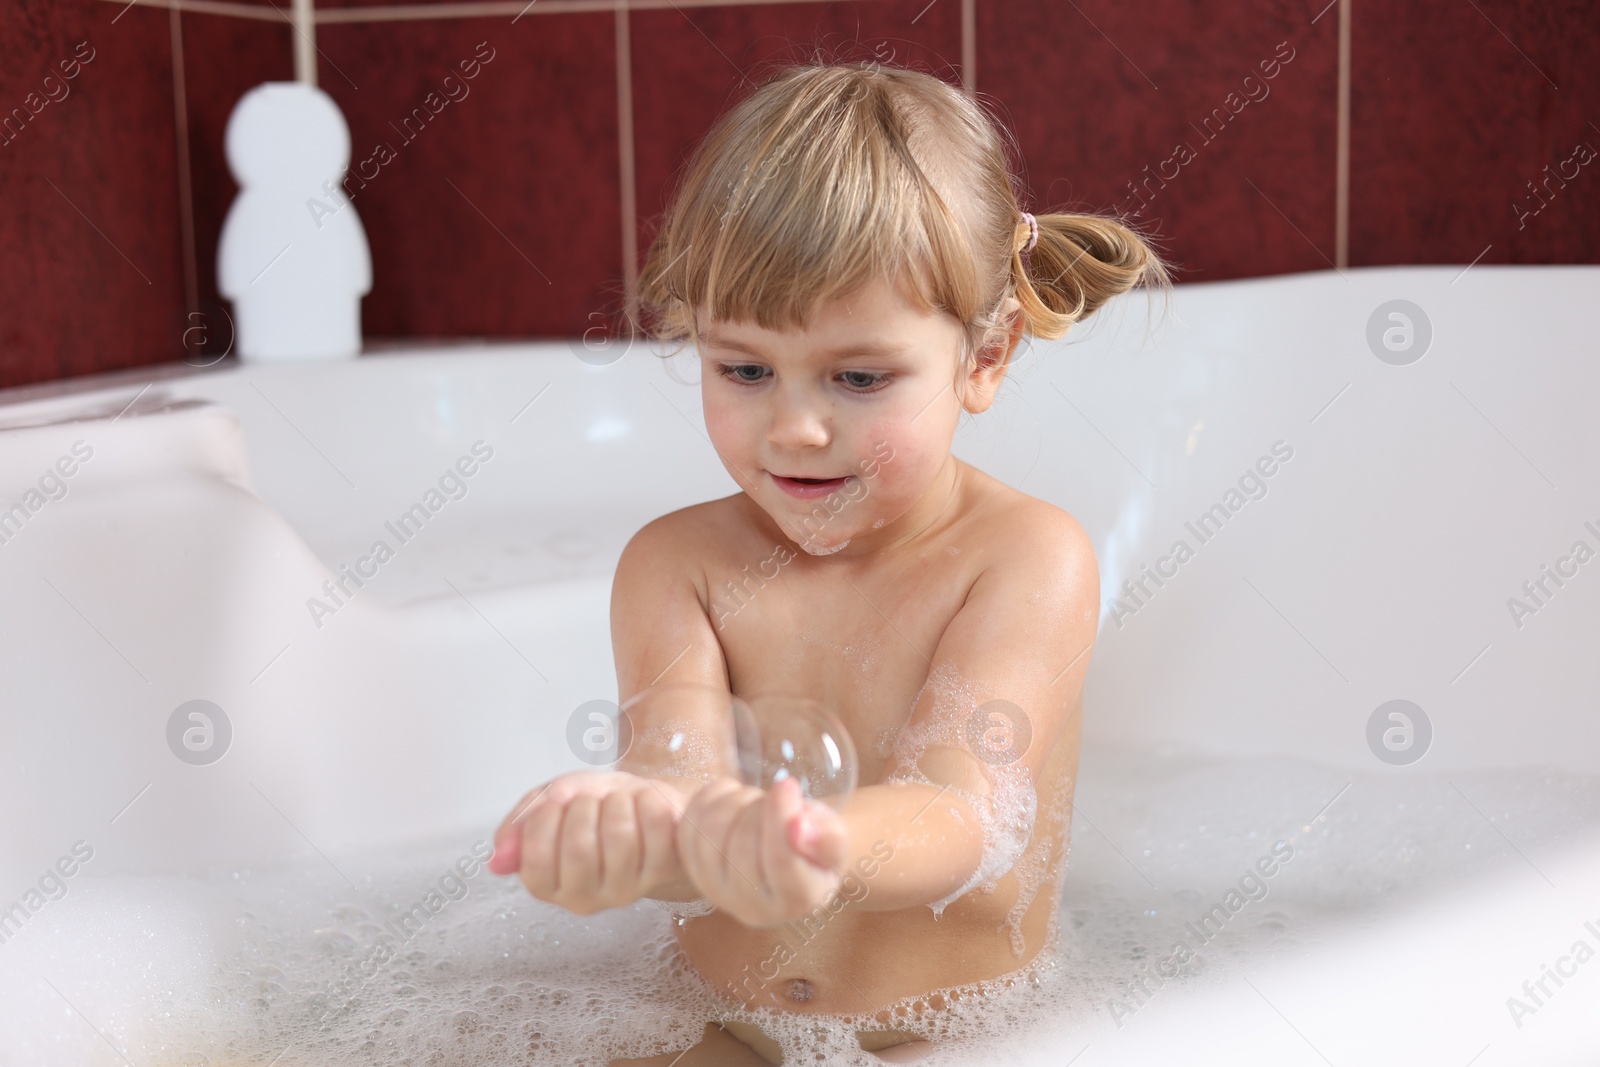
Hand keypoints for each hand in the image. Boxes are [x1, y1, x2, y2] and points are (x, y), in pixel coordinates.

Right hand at [488, 770, 688, 915]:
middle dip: (584, 806)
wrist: (644, 802)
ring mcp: (625, 890)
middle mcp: (583, 898)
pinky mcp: (661, 873)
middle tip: (591, 800)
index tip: (557, 802)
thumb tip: (497, 861)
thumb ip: (520, 825)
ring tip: (618, 801)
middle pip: (579, 846)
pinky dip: (648, 800)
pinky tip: (644, 804)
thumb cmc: (594, 805)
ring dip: (617, 801)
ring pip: (619, 836)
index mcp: (547, 885)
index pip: (536, 857)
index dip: (545, 817)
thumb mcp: (549, 802)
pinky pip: (656, 828)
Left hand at [676, 775, 849, 927]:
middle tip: (776, 796)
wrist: (787, 855)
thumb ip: (829, 838)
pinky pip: (689, 825)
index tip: (787, 784)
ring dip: (735, 801)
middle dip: (759, 807)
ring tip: (757, 799)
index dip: (780, 815)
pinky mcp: (692, 870)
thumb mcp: (835, 840)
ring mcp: (715, 891)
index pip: (781, 860)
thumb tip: (799, 828)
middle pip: (743, 846)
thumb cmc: (815, 845)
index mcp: (796, 901)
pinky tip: (732, 794)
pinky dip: (709, 798)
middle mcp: (752, 908)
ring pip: (711, 833)